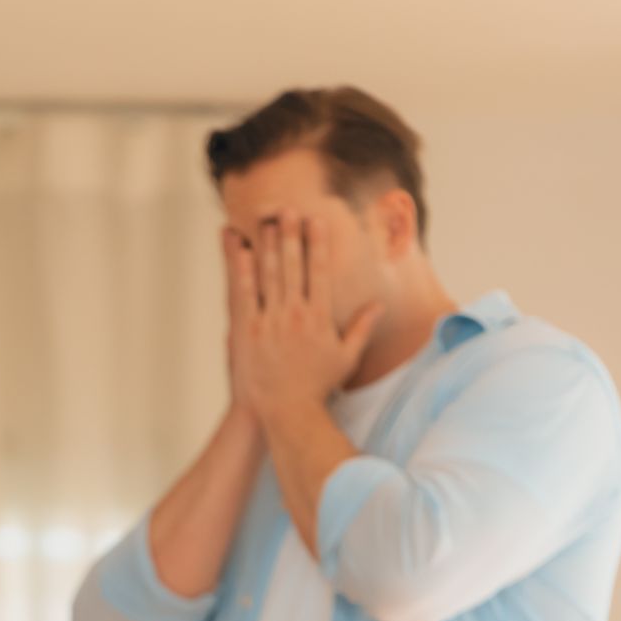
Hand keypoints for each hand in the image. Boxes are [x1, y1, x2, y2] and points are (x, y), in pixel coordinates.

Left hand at [222, 215, 381, 423]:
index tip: (316, 221)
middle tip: (287, 210)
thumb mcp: (346, 357)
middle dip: (290, 235)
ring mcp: (270, 322)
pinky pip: (244, 295)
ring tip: (266, 222)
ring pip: (268, 275)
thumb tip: (378, 304)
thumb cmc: (319, 387)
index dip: (317, 243)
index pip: (319, 272)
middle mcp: (295, 315)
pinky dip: (242, 271)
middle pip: (293, 266)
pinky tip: (241, 251)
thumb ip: (361, 327)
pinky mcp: (248, 332)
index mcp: (319, 318)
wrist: (287, 411)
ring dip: (268, 246)